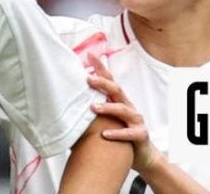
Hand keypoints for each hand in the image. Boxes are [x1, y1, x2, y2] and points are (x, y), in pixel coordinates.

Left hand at [87, 53, 159, 174]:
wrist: (142, 155)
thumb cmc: (118, 132)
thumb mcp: (106, 117)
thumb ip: (92, 107)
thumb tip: (66, 100)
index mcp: (118, 99)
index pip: (109, 80)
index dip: (100, 67)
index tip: (90, 55)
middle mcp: (128, 106)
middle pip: (116, 89)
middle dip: (103, 83)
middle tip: (88, 79)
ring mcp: (135, 120)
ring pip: (123, 109)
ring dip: (107, 107)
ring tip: (92, 108)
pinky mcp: (140, 135)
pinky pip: (129, 133)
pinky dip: (117, 133)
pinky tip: (104, 134)